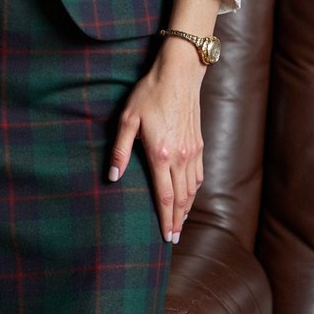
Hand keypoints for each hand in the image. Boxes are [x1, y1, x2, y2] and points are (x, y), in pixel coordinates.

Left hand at [108, 42, 204, 242]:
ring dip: (187, 208)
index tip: (166, 237)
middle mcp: (180, 157)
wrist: (179, 74)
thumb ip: (120, 150)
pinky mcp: (198, 143)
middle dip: (177, 220)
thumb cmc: (149, 93)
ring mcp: (192, 150)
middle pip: (181, 198)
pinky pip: (199, 174)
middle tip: (173, 239)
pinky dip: (195, 190)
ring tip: (181, 223)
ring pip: (192, 188)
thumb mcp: (127, 119)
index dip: (165, 219)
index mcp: (161, 154)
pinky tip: (191, 195)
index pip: (165, 196)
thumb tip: (113, 178)